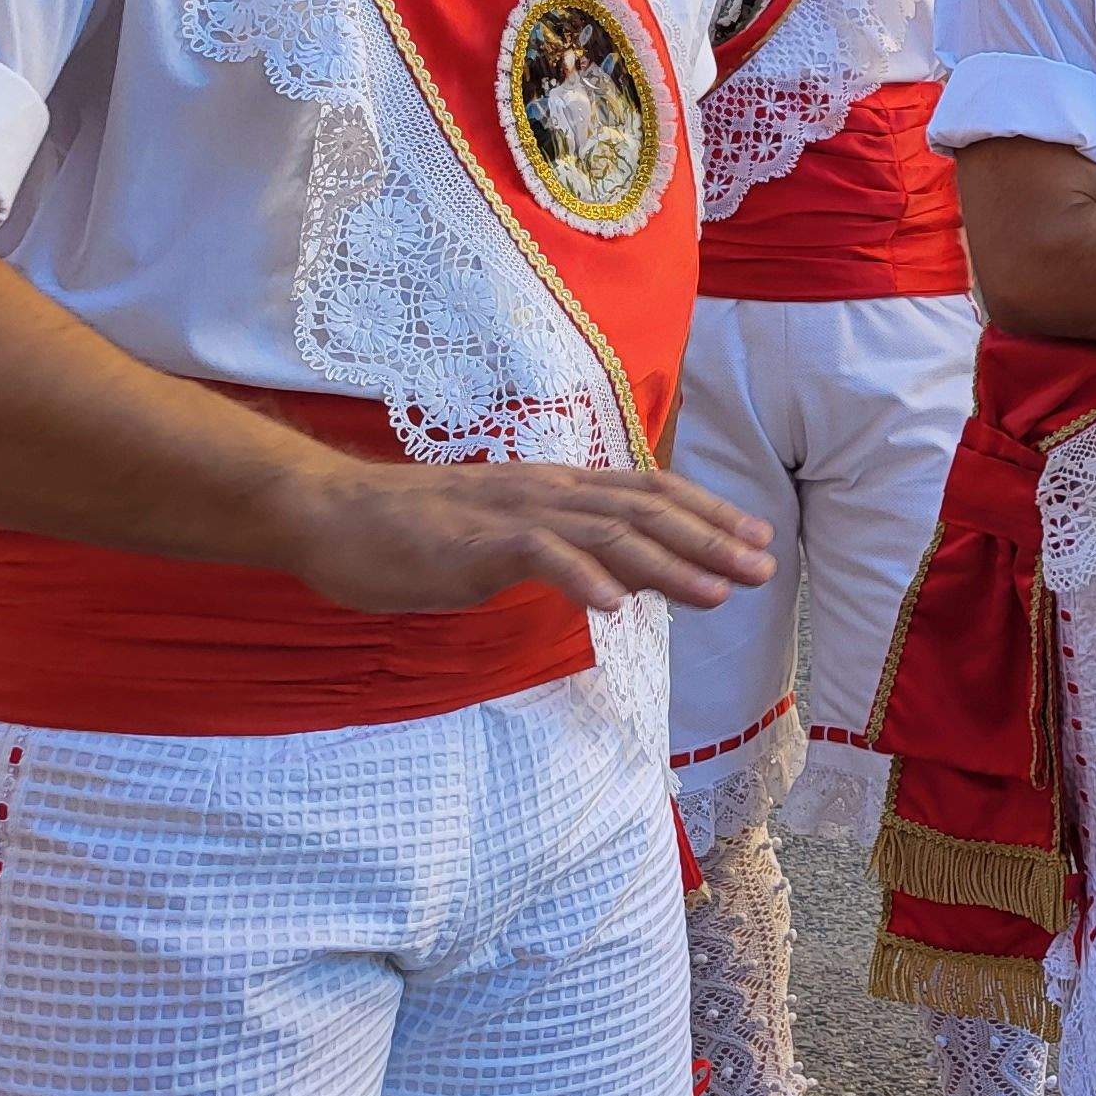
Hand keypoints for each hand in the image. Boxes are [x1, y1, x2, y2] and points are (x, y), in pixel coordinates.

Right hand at [278, 457, 773, 616]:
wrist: (334, 514)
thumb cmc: (416, 533)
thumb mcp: (505, 535)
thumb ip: (561, 547)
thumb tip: (621, 576)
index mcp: (556, 488)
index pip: (649, 492)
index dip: (707, 513)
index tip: (755, 540)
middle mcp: (547, 492)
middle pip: (645, 511)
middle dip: (710, 539)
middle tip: (762, 567)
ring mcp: (512, 514)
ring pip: (607, 533)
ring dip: (667, 564)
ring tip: (715, 591)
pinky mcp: (474, 544)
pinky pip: (537, 557)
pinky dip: (580, 578)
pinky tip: (615, 606)